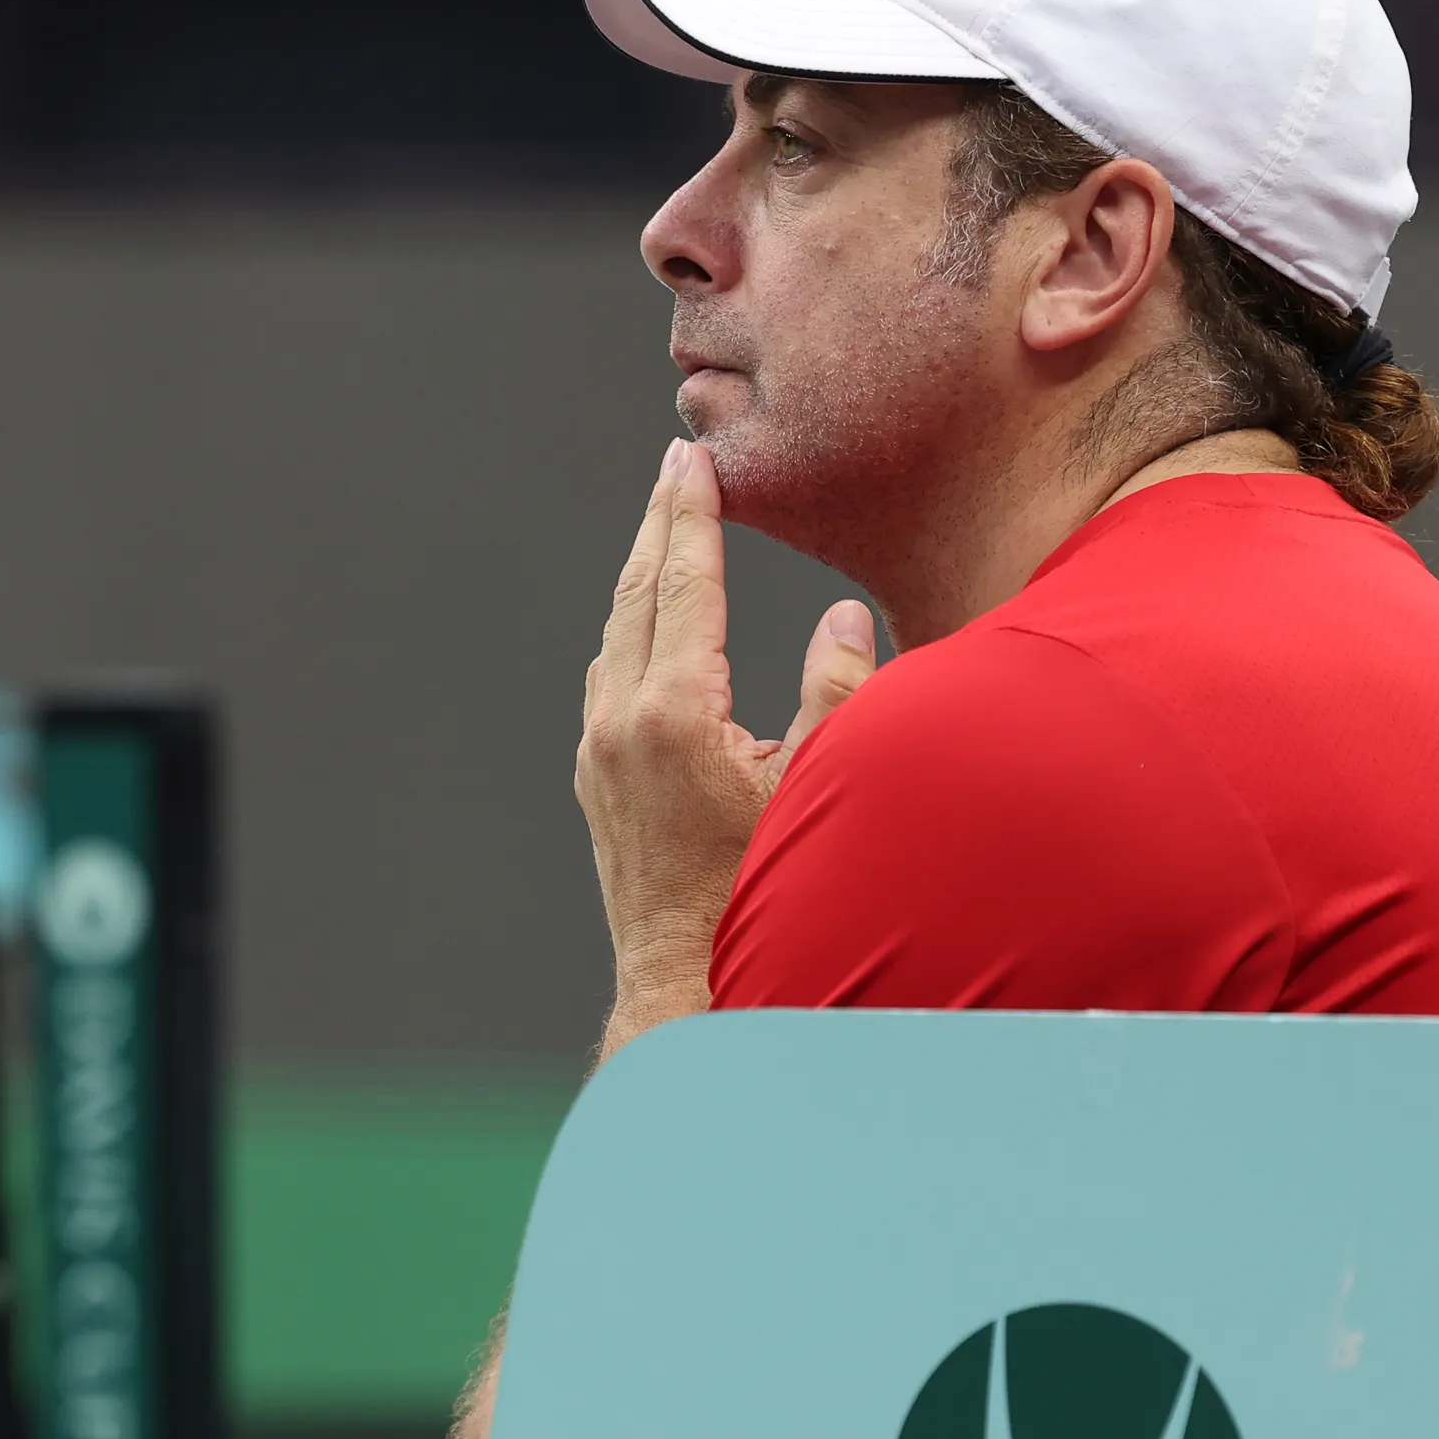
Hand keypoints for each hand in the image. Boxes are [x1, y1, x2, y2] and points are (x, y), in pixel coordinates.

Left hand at [576, 439, 878, 1050]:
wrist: (687, 976)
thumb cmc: (766, 889)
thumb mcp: (816, 786)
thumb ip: (837, 696)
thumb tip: (844, 618)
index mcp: (674, 712)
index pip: (684, 585)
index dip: (692, 516)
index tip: (693, 462)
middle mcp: (620, 721)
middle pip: (637, 594)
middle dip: (660, 525)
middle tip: (677, 466)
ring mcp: (597, 750)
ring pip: (615, 633)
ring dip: (642, 575)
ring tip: (667, 526)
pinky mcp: (595, 776)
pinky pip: (606, 675)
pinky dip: (630, 628)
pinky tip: (649, 619)